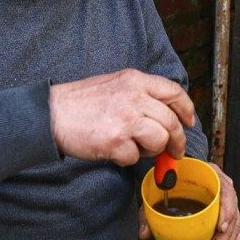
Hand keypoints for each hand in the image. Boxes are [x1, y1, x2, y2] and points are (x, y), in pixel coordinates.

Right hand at [49, 69, 194, 165]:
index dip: (186, 109)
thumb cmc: (79, 102)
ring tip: (136, 148)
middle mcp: (134, 96)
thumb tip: (164, 117)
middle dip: (177, 141)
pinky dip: (127, 159)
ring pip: (159, 140)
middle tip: (175, 151)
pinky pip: (135, 157)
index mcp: (134, 80)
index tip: (189, 121)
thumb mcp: (114, 84)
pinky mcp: (116, 140)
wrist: (51, 114)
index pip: (174, 92)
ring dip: (152, 151)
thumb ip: (139, 95)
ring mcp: (126, 119)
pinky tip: (114, 150)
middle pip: (172, 122)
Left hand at [138, 162, 239, 239]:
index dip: (227, 210)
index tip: (221, 228)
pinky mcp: (225, 219)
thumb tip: (144, 233)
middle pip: (232, 215)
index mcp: (212, 176)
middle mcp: (222, 190)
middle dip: (223, 238)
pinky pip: (234, 235)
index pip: (226, 191)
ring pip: (233, 228)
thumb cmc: (171, 181)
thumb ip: (149, 211)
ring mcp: (225, 205)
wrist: (175, 175)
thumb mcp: (158, 191)